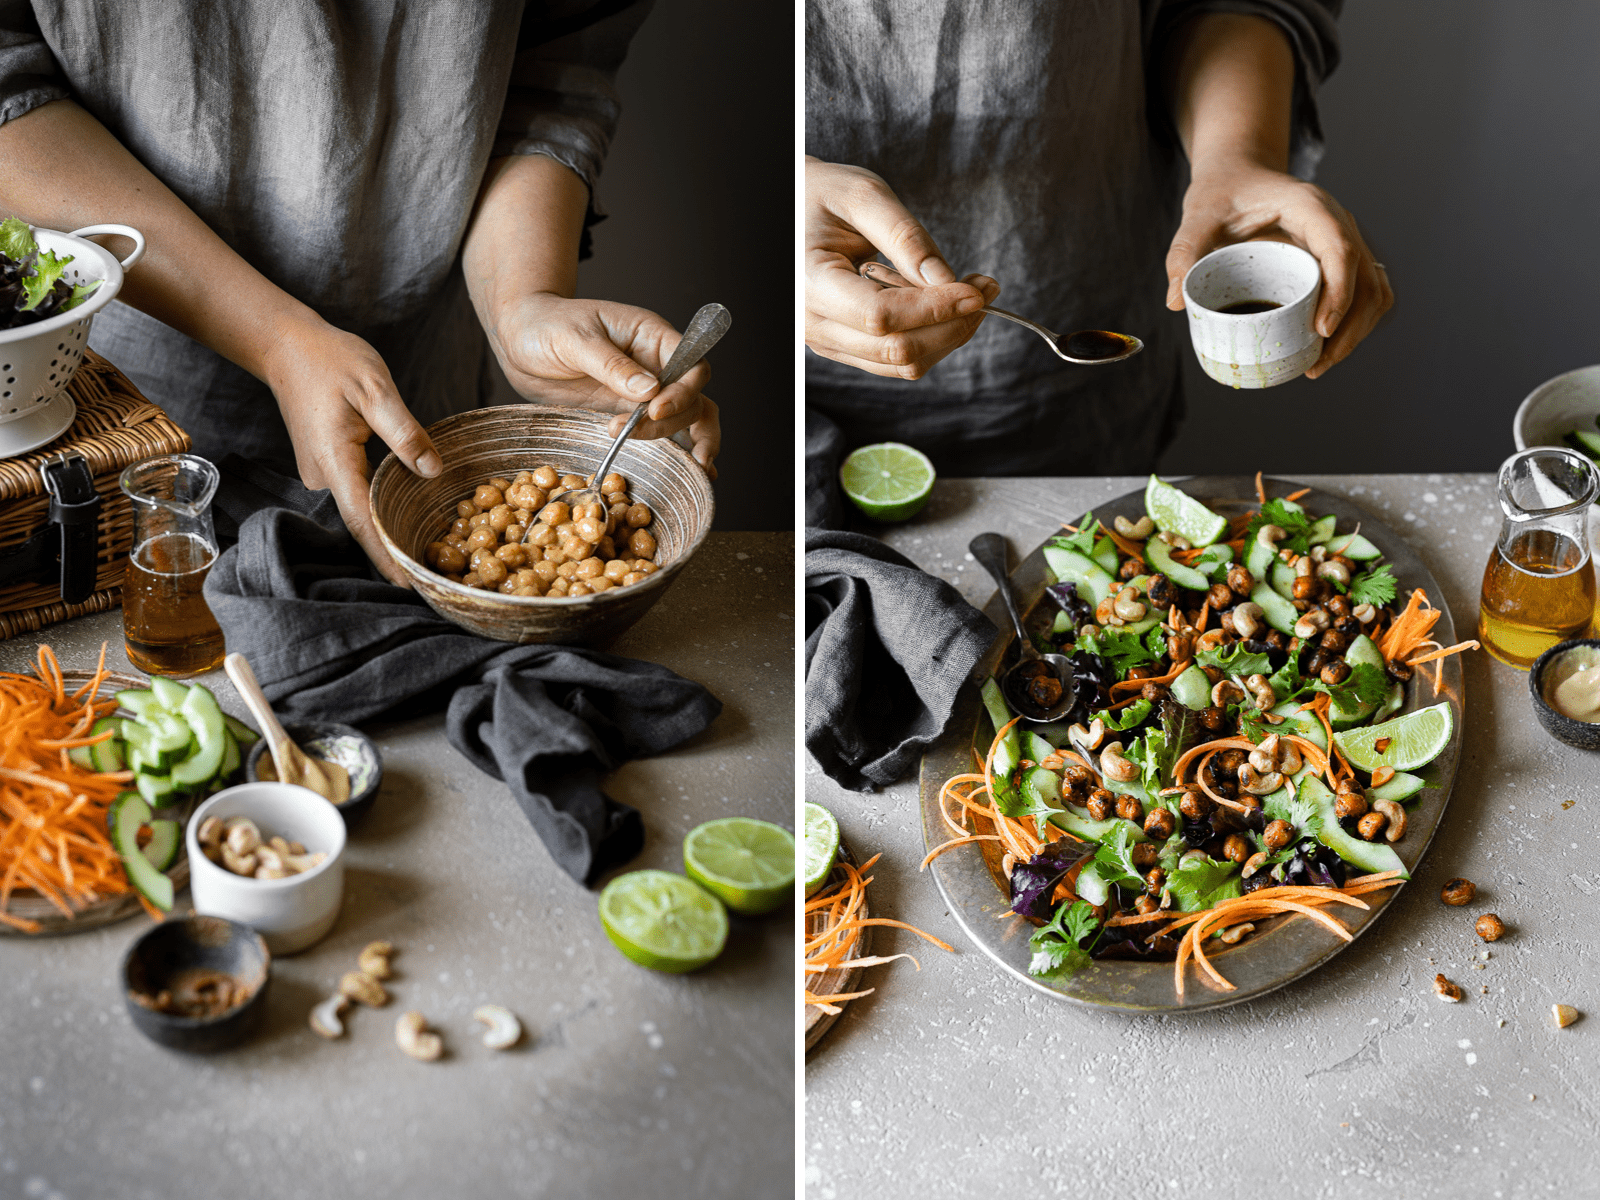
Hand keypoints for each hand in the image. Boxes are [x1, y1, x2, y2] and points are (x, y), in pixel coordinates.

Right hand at [263, 315, 440, 585]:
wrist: (286, 346)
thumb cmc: (331, 360)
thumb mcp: (375, 388)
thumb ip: (404, 432)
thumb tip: (431, 470)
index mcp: (335, 460)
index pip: (362, 519)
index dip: (385, 554)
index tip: (407, 583)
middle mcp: (323, 475)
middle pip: (362, 521)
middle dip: (394, 547)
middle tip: (434, 571)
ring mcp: (321, 472)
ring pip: (360, 507)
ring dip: (389, 525)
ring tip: (429, 549)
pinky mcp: (326, 466)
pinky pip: (357, 492)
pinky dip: (381, 504)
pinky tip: (408, 511)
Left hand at [486, 292, 719, 477]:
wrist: (519, 338)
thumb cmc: (544, 324)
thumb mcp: (573, 338)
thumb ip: (611, 364)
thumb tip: (649, 391)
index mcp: (649, 335)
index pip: (690, 364)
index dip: (683, 390)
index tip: (654, 410)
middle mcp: (655, 363)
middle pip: (691, 396)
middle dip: (673, 420)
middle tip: (638, 432)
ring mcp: (644, 390)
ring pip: (685, 416)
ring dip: (680, 439)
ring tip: (681, 465)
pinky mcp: (627, 411)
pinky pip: (661, 429)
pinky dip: (681, 450)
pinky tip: (693, 471)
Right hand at [805, 157, 999, 379]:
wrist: (791, 211)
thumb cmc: (820, 195)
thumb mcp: (861, 195)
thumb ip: (904, 236)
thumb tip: (944, 279)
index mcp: (808, 282)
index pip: (881, 316)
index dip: (936, 307)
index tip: (978, 288)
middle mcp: (812, 324)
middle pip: (898, 350)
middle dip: (953, 324)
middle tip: (985, 286)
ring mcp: (827, 341)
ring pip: (902, 363)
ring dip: (948, 334)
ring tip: (969, 290)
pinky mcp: (844, 346)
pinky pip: (896, 360)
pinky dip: (931, 337)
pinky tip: (944, 304)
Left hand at [1164, 162, 1393, 378]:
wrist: (1239, 177)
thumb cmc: (1222, 193)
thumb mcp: (1198, 215)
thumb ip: (1184, 251)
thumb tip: (1175, 302)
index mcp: (1311, 207)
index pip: (1340, 249)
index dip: (1339, 292)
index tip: (1322, 330)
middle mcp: (1337, 223)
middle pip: (1367, 278)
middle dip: (1350, 327)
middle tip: (1317, 365)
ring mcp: (1343, 242)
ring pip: (1374, 290)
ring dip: (1357, 331)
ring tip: (1319, 365)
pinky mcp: (1339, 260)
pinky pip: (1364, 293)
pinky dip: (1355, 323)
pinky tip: (1326, 349)